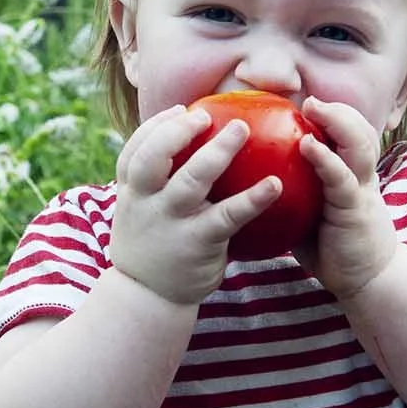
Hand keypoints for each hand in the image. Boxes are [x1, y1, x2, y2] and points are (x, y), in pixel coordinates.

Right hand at [109, 104, 280, 305]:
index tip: (180, 110)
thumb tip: (189, 145)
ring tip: (242, 130)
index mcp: (131, 192)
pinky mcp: (198, 242)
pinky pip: (228, 215)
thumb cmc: (153, 244)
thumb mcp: (141, 212)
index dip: (155, 127)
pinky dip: (252, 198)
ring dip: (217, 152)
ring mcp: (170, 222)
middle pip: (154, 157)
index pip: (135, 151)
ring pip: (191, 180)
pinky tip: (275, 185)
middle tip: (207, 115)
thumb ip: (155, 183)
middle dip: (178, 131)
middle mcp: (145, 202)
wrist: (148, 297)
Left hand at [292, 98, 398, 297]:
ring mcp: (361, 190)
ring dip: (337, 122)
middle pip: (358, 130)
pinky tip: (309, 146)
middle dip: (337, 110)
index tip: (305, 104)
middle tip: (309, 101)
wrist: (367, 281)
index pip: (349, 134)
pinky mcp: (355, 209)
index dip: (333, 115)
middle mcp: (360, 176)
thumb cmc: (331, 246)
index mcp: (351, 174)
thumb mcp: (312, 211)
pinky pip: (342, 179)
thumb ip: (294, 190)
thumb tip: (246, 175)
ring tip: (313, 108)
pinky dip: (327, 159)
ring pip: (358, 145)